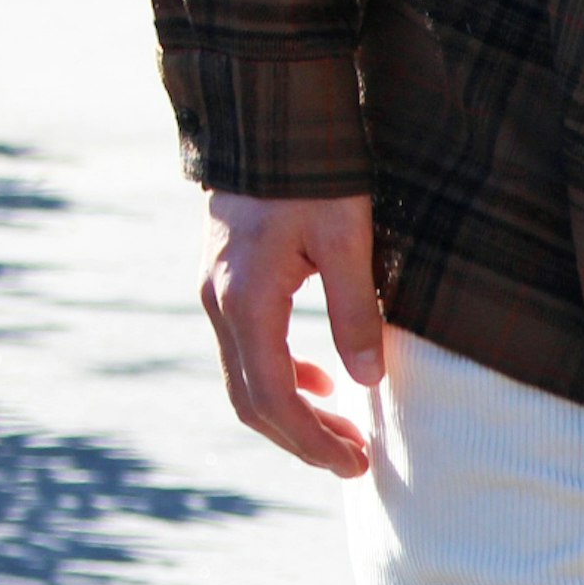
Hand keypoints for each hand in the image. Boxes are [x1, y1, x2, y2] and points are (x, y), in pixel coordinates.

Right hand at [200, 191, 381, 474]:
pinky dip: (282, 379)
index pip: (272, 398)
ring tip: (345, 432)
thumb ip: (356, 312)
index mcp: (247, 302)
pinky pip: (246, 351)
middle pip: (251, 401)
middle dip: (302, 439)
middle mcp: (220, 304)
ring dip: (293, 414)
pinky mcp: (226, 283)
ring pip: (245, 380)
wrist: (269, 119)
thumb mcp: (348, 242)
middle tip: (355, 461)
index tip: (355, 465)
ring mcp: (217, 293)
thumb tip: (366, 380)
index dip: (312, 440)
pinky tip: (323, 381)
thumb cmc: (314, 178)